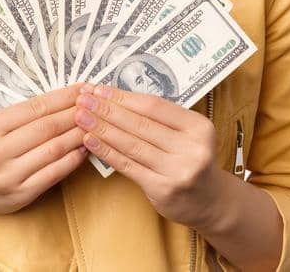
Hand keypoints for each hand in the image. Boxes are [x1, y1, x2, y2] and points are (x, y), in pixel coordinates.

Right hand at [0, 83, 88, 214]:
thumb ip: (23, 113)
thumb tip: (66, 97)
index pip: (36, 108)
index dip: (64, 97)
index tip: (84, 88)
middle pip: (47, 128)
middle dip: (76, 113)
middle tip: (96, 104)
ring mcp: (7, 176)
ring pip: (54, 149)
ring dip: (80, 134)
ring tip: (95, 124)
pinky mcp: (19, 195)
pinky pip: (55, 172)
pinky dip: (74, 158)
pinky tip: (85, 148)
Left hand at [74, 84, 223, 227]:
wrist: (209, 200)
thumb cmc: (192, 161)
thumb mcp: (189, 135)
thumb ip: (162, 120)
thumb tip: (119, 99)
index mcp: (199, 126)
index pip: (154, 106)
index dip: (124, 97)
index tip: (99, 89)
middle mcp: (191, 147)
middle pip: (141, 124)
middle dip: (108, 110)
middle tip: (83, 99)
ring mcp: (177, 169)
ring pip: (132, 144)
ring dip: (102, 129)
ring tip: (81, 117)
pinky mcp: (162, 188)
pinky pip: (128, 166)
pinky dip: (106, 152)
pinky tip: (90, 141)